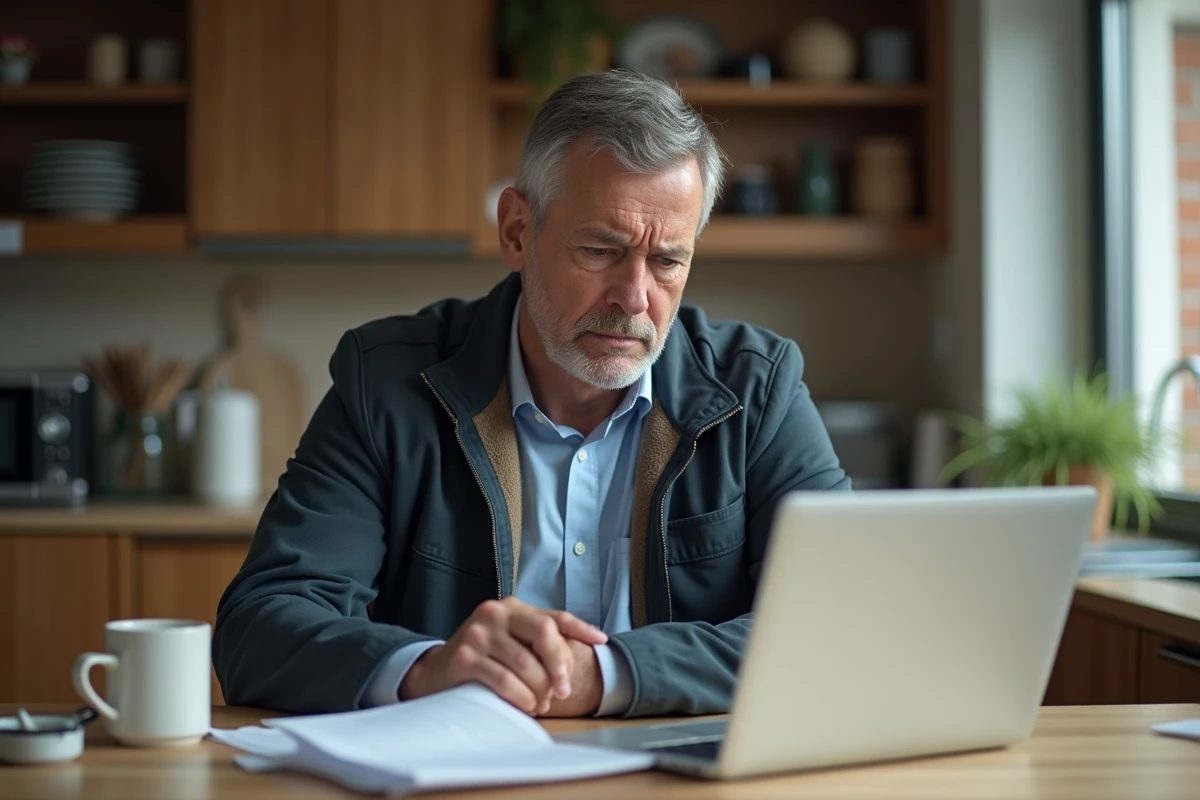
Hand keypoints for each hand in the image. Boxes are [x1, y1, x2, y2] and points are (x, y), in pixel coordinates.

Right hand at [399, 597, 606, 714]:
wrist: (435, 673)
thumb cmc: (483, 658)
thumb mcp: (511, 641)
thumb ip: (539, 640)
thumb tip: (587, 646)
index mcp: (512, 607)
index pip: (554, 617)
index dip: (580, 628)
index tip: (601, 641)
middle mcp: (495, 613)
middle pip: (544, 633)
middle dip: (559, 665)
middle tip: (563, 690)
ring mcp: (479, 632)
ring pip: (526, 663)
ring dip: (540, 689)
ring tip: (542, 703)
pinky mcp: (465, 656)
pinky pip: (504, 679)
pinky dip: (521, 696)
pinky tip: (526, 705)